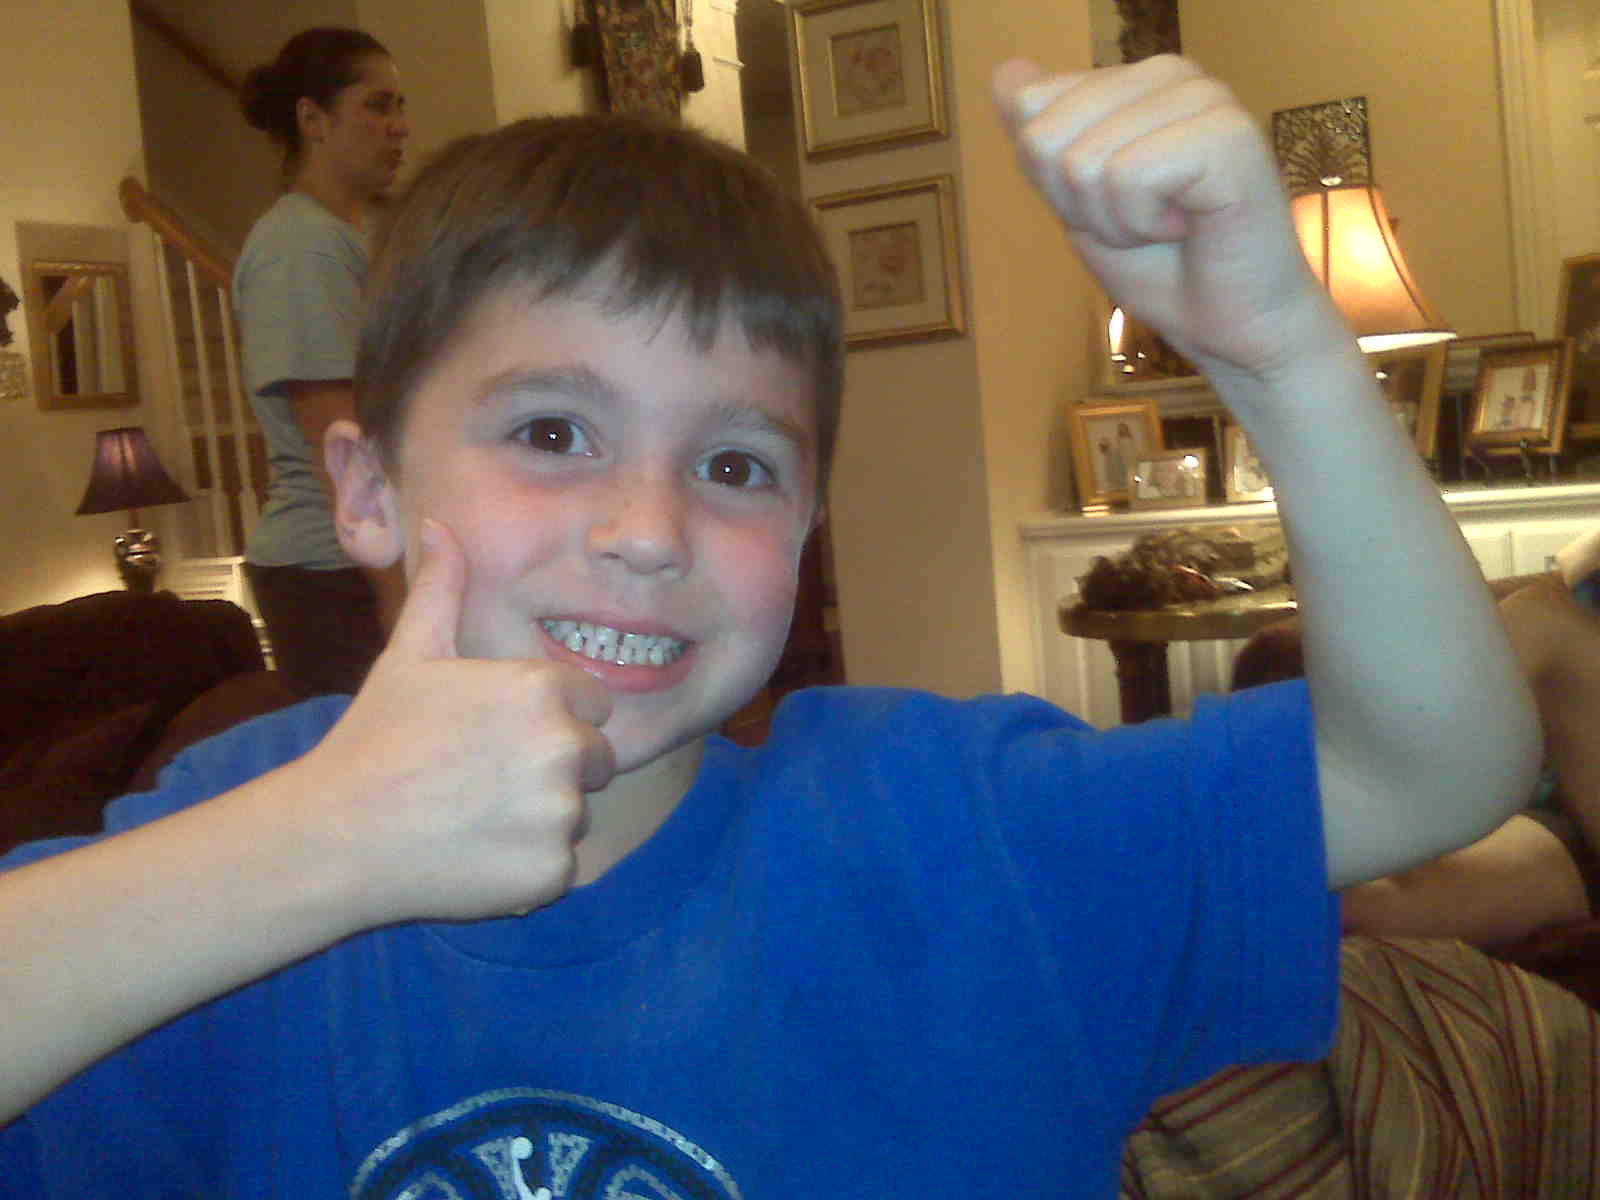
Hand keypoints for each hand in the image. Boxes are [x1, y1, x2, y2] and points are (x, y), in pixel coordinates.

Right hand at [301, 518, 615, 924]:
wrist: (335, 836)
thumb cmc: (375, 739)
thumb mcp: (410, 654)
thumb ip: (442, 588)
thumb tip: (438, 524)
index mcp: (543, 689)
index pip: (592, 704)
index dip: (549, 719)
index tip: (496, 737)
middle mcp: (563, 747)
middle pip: (596, 760)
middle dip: (553, 769)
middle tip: (481, 781)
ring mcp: (560, 813)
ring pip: (577, 813)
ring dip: (538, 820)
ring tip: (472, 817)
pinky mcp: (552, 872)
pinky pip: (562, 867)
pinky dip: (527, 868)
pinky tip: (474, 855)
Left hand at [993, 55, 1328, 383]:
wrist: (1226, 325)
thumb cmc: (1160, 266)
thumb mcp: (1077, 199)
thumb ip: (1042, 138)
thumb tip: (1006, 73)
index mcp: (1134, 80)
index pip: (1029, 105)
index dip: (1052, 181)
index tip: (1109, 206)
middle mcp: (1170, 73)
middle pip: (1045, 136)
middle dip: (1079, 204)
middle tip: (1139, 224)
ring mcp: (1203, 97)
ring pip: (1084, 161)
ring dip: (1114, 221)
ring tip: (1166, 226)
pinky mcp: (1226, 133)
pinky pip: (1128, 177)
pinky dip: (1143, 224)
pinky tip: (1188, 226)